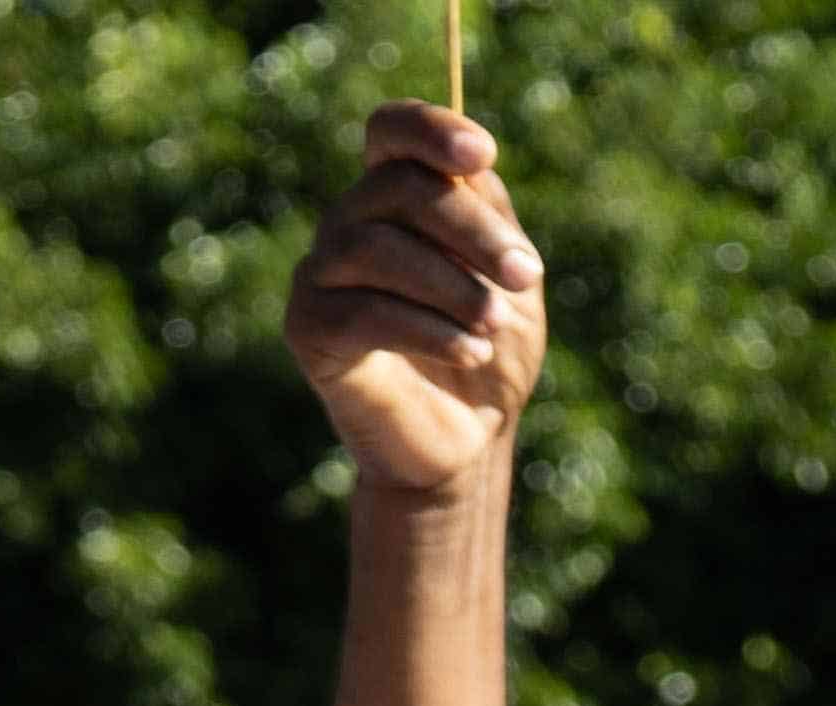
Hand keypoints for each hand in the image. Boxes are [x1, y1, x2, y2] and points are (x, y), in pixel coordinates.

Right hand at [288, 106, 549, 502]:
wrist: (464, 445)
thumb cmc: (487, 355)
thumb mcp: (508, 282)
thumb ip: (491, 221)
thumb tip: (470, 173)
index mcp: (396, 199)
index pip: (392, 132)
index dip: (430, 130)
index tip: (482, 155)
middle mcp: (349, 224)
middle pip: (397, 186)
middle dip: (471, 228)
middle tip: (526, 275)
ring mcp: (321, 274)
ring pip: (375, 245)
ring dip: (451, 285)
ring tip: (494, 325)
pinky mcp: (309, 331)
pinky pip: (363, 311)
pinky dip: (428, 329)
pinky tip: (470, 353)